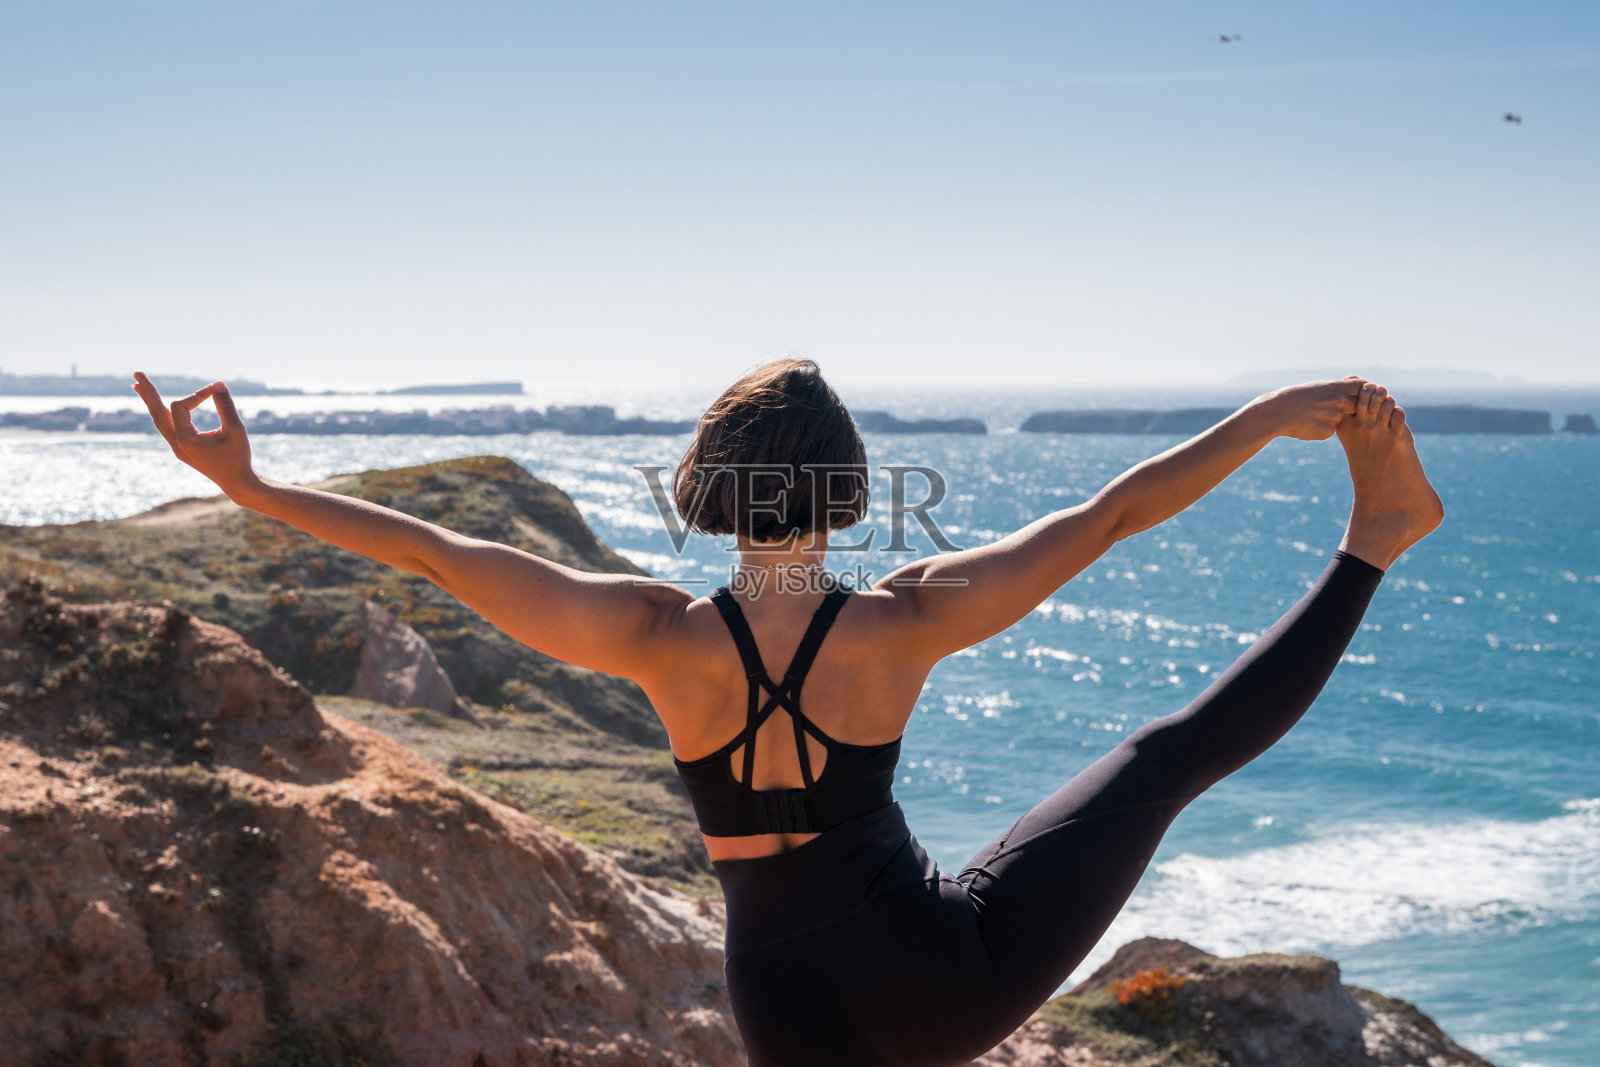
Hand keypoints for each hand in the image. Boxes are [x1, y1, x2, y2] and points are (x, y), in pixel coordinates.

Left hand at [133, 372, 258, 497]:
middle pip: (156, 412)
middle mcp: (176, 444)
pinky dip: (161, 413)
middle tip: (136, 372)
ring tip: (138, 385)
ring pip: (159, 420)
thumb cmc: (238, 456)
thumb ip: (226, 406)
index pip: (181, 407)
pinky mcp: (182, 449)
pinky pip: (166, 427)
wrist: (237, 483)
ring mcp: (177, 448)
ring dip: (150, 402)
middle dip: (148, 392)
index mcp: (186, 440)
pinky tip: (158, 405)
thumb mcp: (236, 429)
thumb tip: (217, 383)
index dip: (196, 395)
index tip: (214, 391)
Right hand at [1260, 377, 1367, 441]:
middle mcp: (1338, 402)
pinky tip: (1308, 425)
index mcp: (1336, 388)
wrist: (1277, 412)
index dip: (1367, 390)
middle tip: (1339, 408)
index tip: (1365, 394)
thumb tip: (1358, 389)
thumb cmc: (1298, 397)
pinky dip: (1321, 429)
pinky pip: (1330, 431)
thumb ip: (1339, 390)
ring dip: (1331, 420)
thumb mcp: (1319, 387)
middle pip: (1358, 406)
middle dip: (1354, 409)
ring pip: (1341, 420)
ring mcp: (1333, 418)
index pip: (1362, 387)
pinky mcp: (1327, 432)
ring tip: (1313, 416)